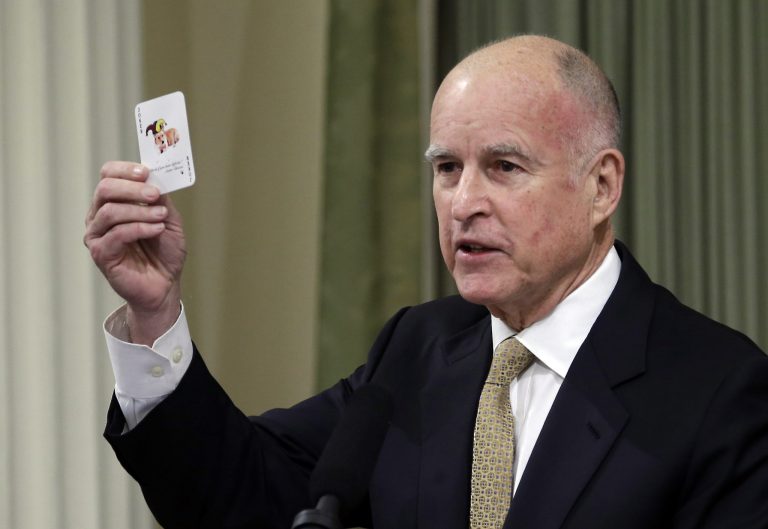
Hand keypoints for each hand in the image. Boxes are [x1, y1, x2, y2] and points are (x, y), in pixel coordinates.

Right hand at [84, 161, 185, 343]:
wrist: (165, 285)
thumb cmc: (164, 252)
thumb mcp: (169, 219)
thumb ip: (161, 199)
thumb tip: (155, 179)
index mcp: (113, 202)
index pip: (108, 175)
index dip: (125, 170)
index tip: (146, 173)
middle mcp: (99, 216)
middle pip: (105, 189)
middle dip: (132, 189)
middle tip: (155, 194)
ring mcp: (97, 235)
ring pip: (110, 211)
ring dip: (139, 211)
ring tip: (161, 216)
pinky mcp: (101, 254)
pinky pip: (117, 234)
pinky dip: (140, 228)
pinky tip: (156, 229)